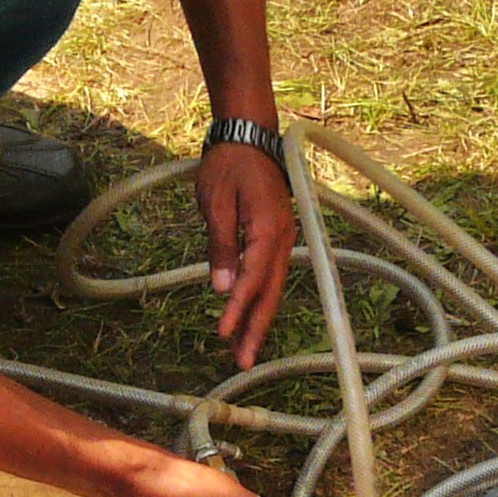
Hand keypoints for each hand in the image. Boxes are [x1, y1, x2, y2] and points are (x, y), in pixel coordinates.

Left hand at [196, 140, 296, 369]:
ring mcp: (282, 237)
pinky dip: (259, 296)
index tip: (224, 333)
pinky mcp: (276, 235)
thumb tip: (223, 288)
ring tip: (244, 348)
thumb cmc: (228, 165)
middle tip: (243, 359)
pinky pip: (270, 273)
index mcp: (267, 229)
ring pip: (272, 286)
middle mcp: (282, 237)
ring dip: (259, 317)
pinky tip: (248, 314)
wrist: (248, 136)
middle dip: (256, 327)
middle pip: (270, 291)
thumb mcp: (214, 203)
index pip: (252, 278)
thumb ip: (221, 246)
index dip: (239, 309)